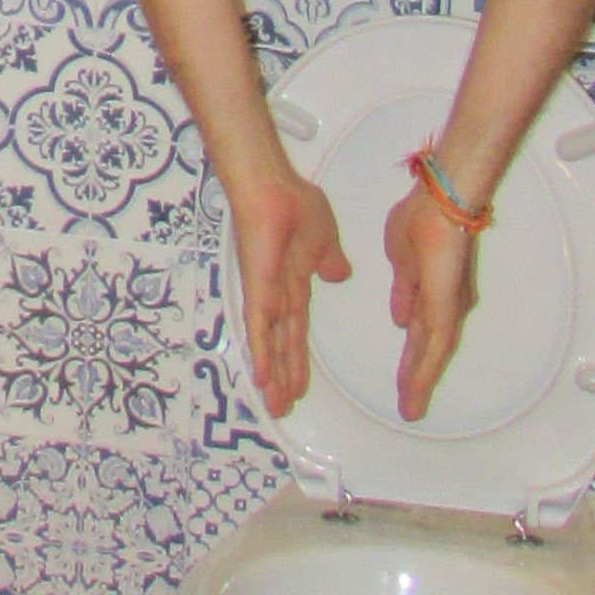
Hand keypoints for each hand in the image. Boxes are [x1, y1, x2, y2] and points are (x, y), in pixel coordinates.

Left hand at [233, 174, 349, 416]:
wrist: (273, 186)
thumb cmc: (295, 205)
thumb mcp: (324, 240)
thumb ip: (329, 261)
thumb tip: (338, 274)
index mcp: (293, 285)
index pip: (295, 331)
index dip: (297, 359)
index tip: (300, 384)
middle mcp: (276, 295)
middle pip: (282, 345)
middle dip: (284, 376)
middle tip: (283, 407)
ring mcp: (264, 293)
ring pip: (270, 344)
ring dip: (274, 375)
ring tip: (276, 404)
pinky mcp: (257, 288)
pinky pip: (259, 327)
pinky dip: (261, 352)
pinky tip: (262, 377)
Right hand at [385, 183, 478, 418]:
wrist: (441, 201)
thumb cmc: (420, 218)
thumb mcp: (400, 259)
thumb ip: (402, 290)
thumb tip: (399, 316)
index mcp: (432, 288)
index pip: (420, 327)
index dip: (412, 352)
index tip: (403, 374)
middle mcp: (446, 301)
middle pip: (428, 345)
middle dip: (416, 375)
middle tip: (408, 403)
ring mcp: (448, 306)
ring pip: (433, 353)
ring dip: (419, 380)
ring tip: (409, 407)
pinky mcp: (447, 308)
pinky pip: (436, 347)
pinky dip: (425, 371)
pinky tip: (414, 391)